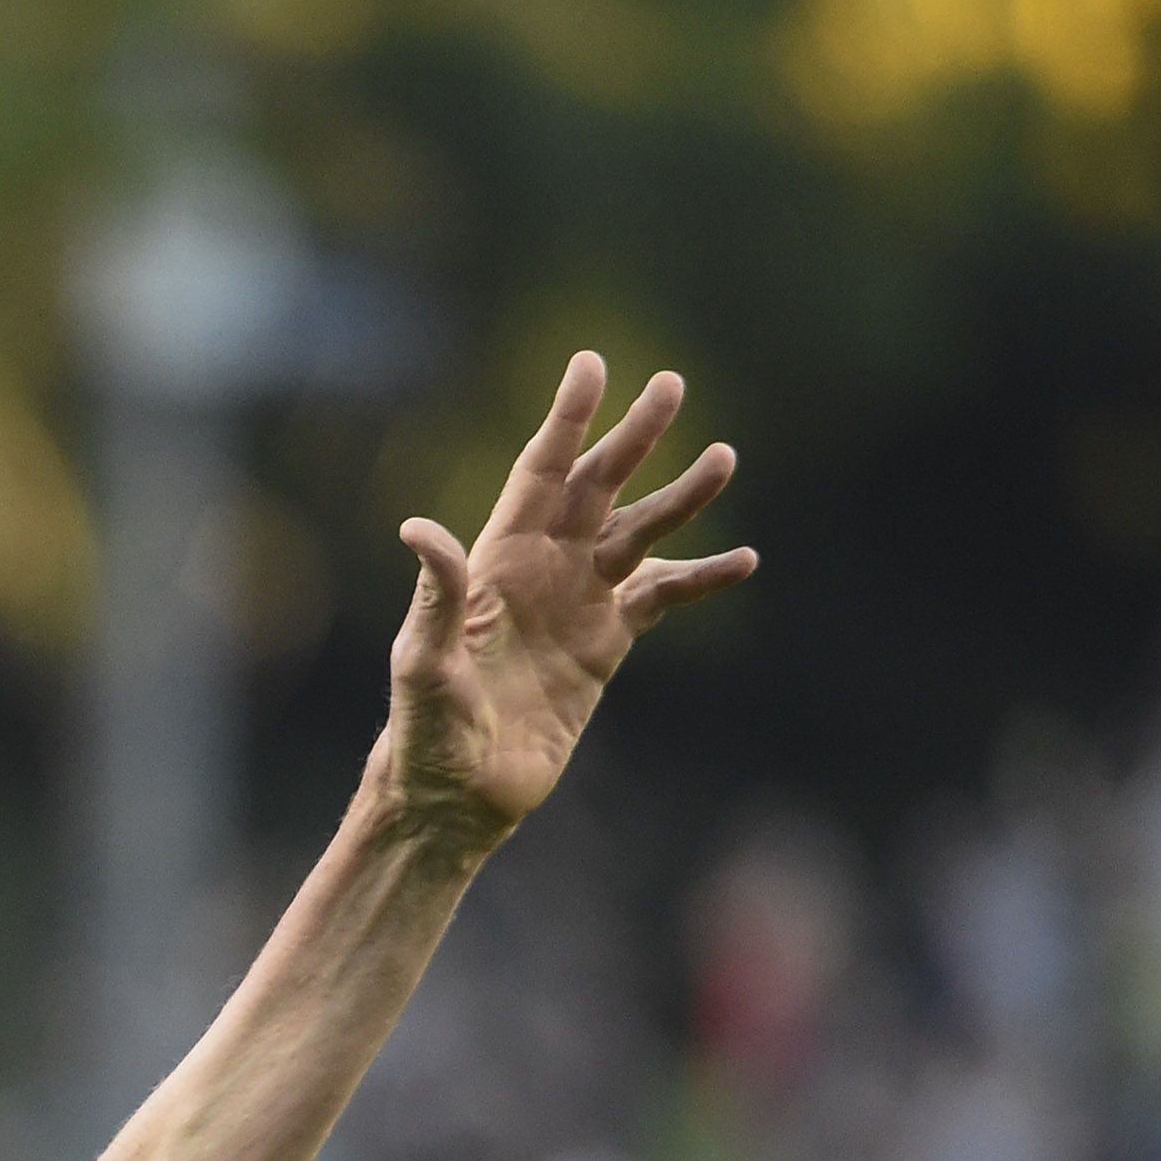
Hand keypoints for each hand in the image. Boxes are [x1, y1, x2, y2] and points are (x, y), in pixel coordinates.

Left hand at [383, 352, 755, 838]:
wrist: (457, 795)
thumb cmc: (425, 731)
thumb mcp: (423, 662)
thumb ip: (434, 595)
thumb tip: (419, 527)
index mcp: (495, 563)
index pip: (538, 476)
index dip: (566, 422)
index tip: (591, 366)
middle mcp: (540, 572)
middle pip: (596, 489)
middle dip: (632, 438)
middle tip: (672, 385)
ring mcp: (577, 605)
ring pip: (638, 534)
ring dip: (679, 498)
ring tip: (723, 456)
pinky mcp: (604, 646)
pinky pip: (661, 598)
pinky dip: (700, 577)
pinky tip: (742, 559)